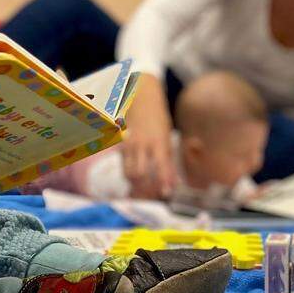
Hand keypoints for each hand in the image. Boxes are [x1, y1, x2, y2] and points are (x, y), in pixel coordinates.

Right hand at [119, 74, 175, 198]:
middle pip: (140, 174)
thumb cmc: (157, 117)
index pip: (162, 165)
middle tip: (153, 196)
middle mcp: (143, 143)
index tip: (167, 193)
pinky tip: (135, 181)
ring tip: (144, 192)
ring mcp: (129, 144)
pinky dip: (130, 175)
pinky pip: (124, 165)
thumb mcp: (167, 135)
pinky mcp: (120, 145)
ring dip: (136, 186)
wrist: (139, 96)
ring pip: (129, 173)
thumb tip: (173, 182)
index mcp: (159, 140)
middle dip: (146, 189)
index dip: (164, 181)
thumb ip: (167, 158)